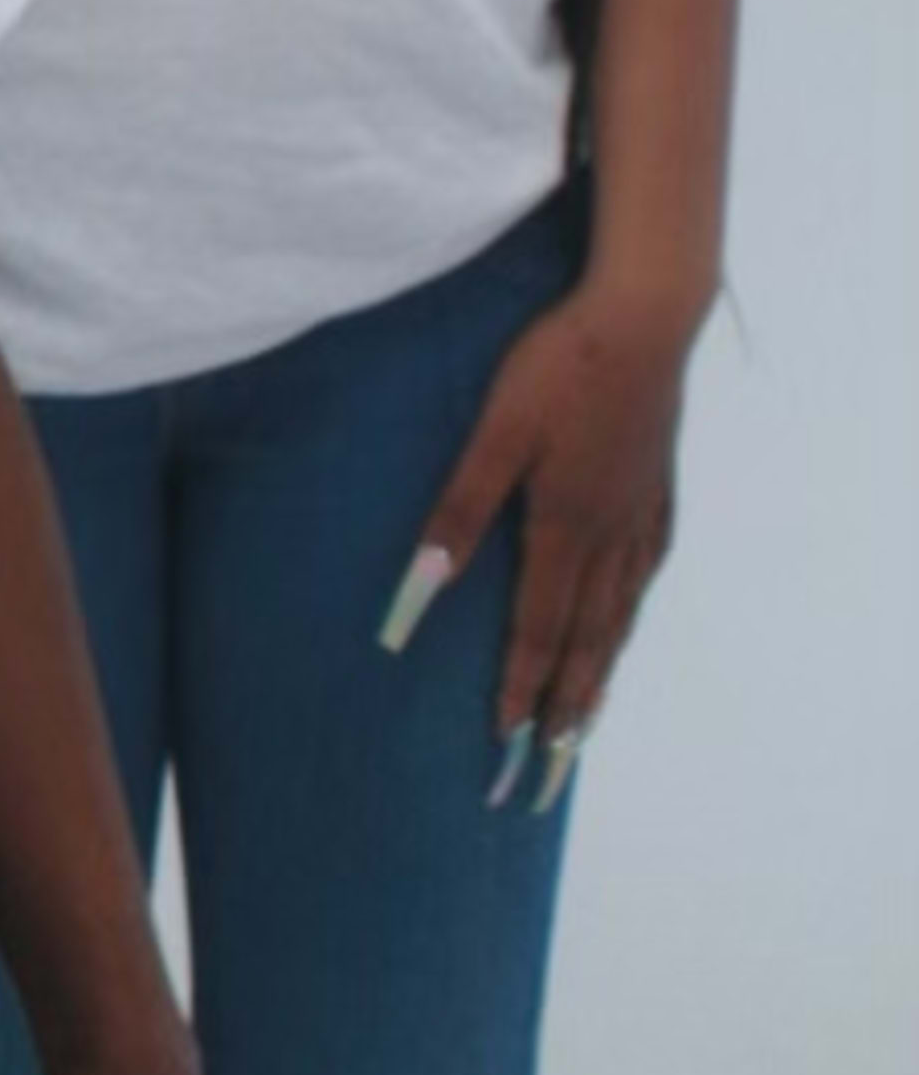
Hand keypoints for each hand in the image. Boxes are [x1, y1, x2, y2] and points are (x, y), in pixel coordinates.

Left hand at [383, 274, 691, 788]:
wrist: (645, 315)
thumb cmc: (559, 366)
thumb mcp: (496, 434)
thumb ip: (459, 512)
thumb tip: (419, 590)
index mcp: (564, 527)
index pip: (537, 628)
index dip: (521, 686)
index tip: (506, 738)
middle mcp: (609, 533)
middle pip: (585, 637)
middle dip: (564, 702)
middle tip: (551, 758)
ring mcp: (640, 510)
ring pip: (619, 610)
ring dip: (600, 667)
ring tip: (588, 714)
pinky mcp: (655, 483)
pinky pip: (645, 567)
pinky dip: (631, 606)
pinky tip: (627, 610)